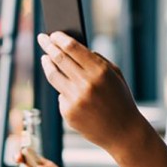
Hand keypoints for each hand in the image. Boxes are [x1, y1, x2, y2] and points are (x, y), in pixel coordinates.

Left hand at [37, 32, 146, 151]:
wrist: (124, 132)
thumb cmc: (121, 101)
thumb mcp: (115, 76)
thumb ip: (98, 61)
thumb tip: (74, 48)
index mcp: (99, 71)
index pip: (72, 48)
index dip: (59, 38)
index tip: (53, 33)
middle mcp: (85, 84)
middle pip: (58, 58)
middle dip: (48, 46)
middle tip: (42, 39)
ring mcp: (75, 99)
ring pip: (53, 76)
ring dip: (47, 64)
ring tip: (45, 58)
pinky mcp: (68, 113)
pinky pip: (61, 96)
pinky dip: (64, 90)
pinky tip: (68, 90)